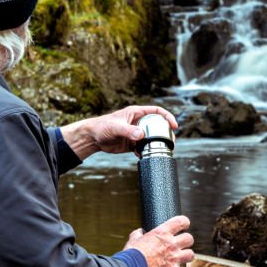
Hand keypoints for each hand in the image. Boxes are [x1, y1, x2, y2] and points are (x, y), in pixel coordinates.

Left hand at [61, 106, 177, 159]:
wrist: (92, 138)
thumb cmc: (102, 127)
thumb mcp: (116, 127)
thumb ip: (129, 131)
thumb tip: (142, 135)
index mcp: (136, 113)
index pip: (156, 112)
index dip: (167, 117)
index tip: (173, 125)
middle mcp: (138, 122)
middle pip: (157, 125)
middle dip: (165, 133)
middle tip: (170, 141)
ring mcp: (136, 133)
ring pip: (151, 138)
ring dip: (156, 144)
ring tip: (159, 150)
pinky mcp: (132, 143)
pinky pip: (143, 147)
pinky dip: (145, 152)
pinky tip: (142, 155)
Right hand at [125, 215, 194, 266]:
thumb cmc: (131, 254)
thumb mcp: (133, 239)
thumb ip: (138, 234)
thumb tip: (140, 232)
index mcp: (162, 233)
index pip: (181, 221)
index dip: (184, 223)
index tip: (184, 226)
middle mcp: (171, 244)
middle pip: (189, 239)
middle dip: (186, 242)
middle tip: (181, 245)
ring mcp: (174, 258)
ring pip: (191, 255)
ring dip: (186, 257)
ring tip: (181, 260)